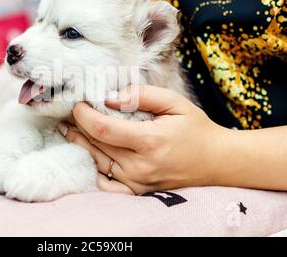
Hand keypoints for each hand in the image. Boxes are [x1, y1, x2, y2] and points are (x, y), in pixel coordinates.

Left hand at [58, 85, 227, 194]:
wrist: (217, 162)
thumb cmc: (196, 129)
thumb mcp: (174, 103)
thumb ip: (141, 96)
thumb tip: (109, 98)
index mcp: (150, 141)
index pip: (102, 129)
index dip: (83, 115)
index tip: (77, 103)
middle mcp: (140, 166)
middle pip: (95, 144)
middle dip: (78, 126)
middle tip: (69, 113)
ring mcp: (137, 182)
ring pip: (97, 160)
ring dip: (80, 143)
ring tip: (69, 128)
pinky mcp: (137, 191)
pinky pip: (105, 182)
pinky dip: (93, 168)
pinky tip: (87, 153)